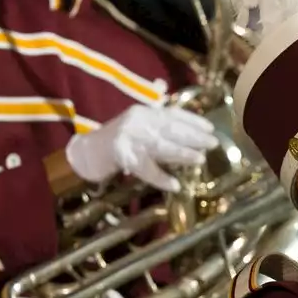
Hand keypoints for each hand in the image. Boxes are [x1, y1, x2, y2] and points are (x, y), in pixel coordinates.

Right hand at [65, 105, 219, 191]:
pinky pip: (145, 169)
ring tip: (200, 160)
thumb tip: (192, 137)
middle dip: (193, 136)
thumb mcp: (138, 128)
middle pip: (170, 128)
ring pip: (161, 146)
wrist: (85, 152)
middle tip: (213, 143)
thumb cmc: (116, 142)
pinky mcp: (121, 156)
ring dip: (182, 153)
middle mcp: (136, 121)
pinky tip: (175, 184)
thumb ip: (159, 129)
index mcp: (143, 112)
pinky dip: (161, 177)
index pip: (172, 113)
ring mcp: (128, 138)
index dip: (193, 120)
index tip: (211, 127)